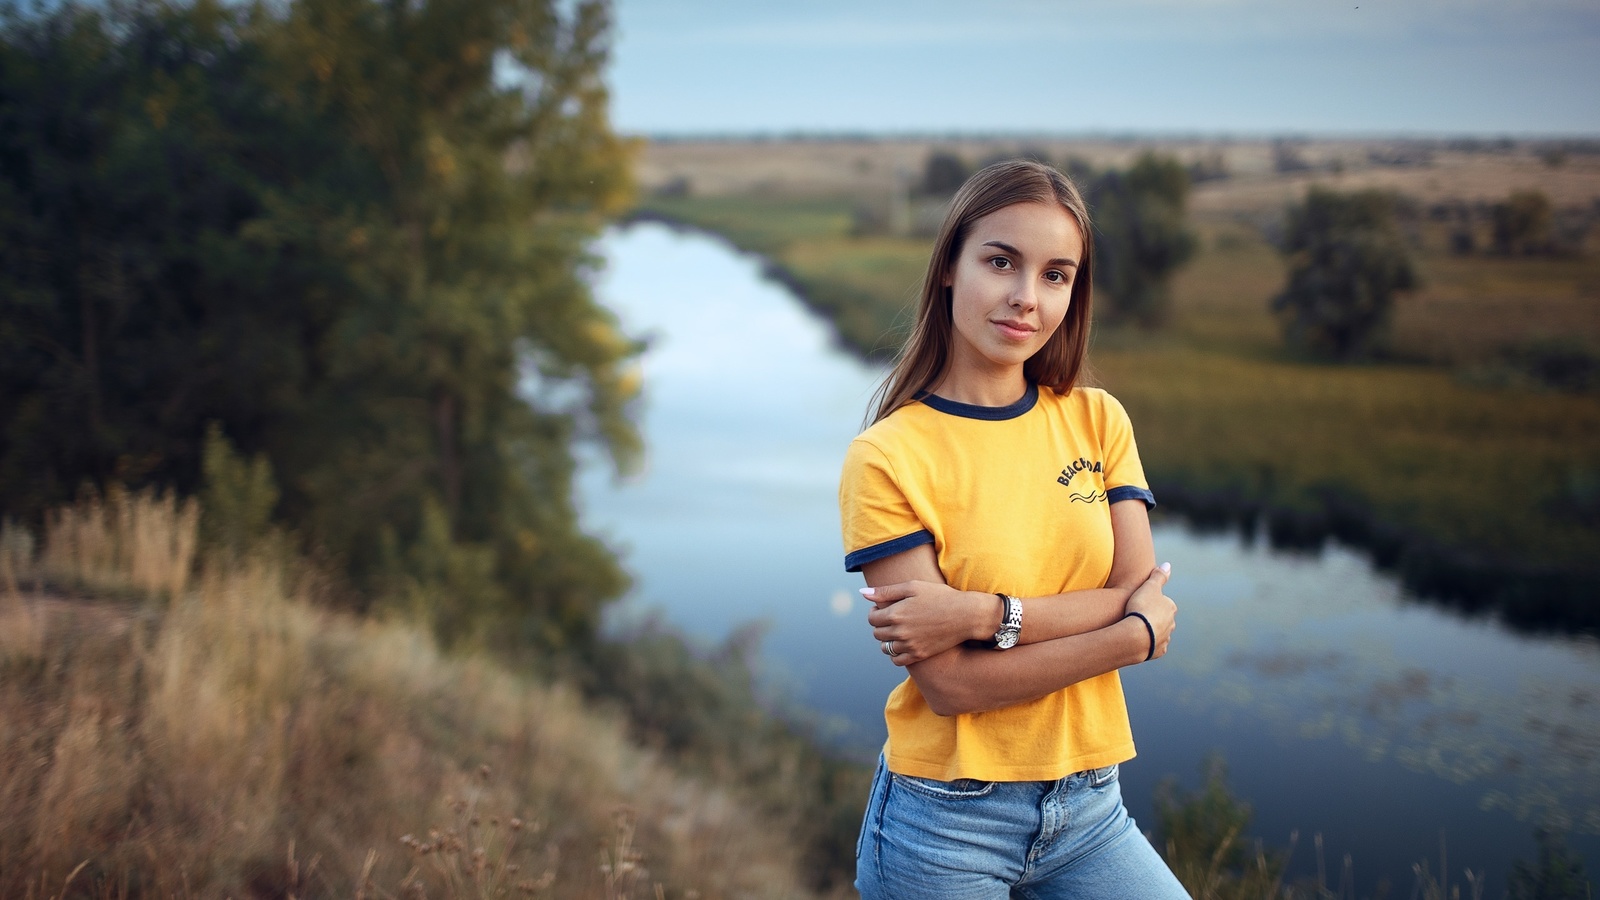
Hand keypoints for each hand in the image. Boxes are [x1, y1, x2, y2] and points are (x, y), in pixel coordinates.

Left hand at [863, 581, 990, 666]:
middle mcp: (900, 632)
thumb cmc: (940, 596)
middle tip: (893, 617)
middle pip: (877, 633)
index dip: (875, 611)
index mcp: (896, 613)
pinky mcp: (919, 655)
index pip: (872, 618)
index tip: (884, 607)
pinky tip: (904, 643)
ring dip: (887, 639)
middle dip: (881, 624)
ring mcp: (909, 646)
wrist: (965, 615)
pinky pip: (896, 660)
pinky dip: (895, 654)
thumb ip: (886, 591)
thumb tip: (863, 594)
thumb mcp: (913, 587)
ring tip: (899, 630)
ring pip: (885, 647)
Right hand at [1124, 563, 1175, 660]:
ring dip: (1150, 631)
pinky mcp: (1158, 651)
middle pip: (1162, 619)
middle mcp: (1171, 624)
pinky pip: (1154, 646)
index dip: (1150, 602)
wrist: (1135, 635)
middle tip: (1136, 616)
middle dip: (1153, 618)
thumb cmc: (1141, 607)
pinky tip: (1138, 641)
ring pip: (1159, 633)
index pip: (1163, 603)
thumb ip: (1159, 576)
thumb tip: (1167, 564)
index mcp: (1170, 607)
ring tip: (1135, 629)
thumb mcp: (1148, 586)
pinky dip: (1148, 644)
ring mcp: (1165, 638)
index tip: (1139, 603)